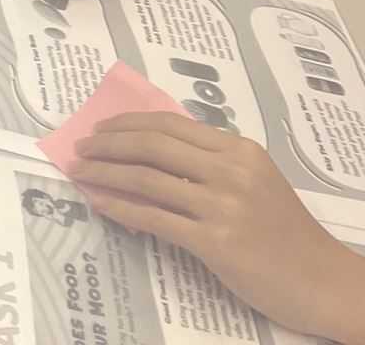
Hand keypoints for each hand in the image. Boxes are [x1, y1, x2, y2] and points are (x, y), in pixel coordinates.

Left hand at [71, 113, 364, 343]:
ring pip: (146, 178)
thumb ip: (211, 163)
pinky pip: (154, 218)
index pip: (170, 124)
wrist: (322, 281)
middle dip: (108, 144)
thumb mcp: (255, 181)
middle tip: (81, 149)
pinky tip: (101, 204)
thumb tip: (148, 150)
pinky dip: (119, 208)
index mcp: (239, 150)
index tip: (101, 129)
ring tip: (82, 173)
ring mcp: (223, 206)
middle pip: (152, 145)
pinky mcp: (215, 242)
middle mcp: (231, 171)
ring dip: (104, 173)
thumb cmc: (285, 232)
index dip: (128, 123)